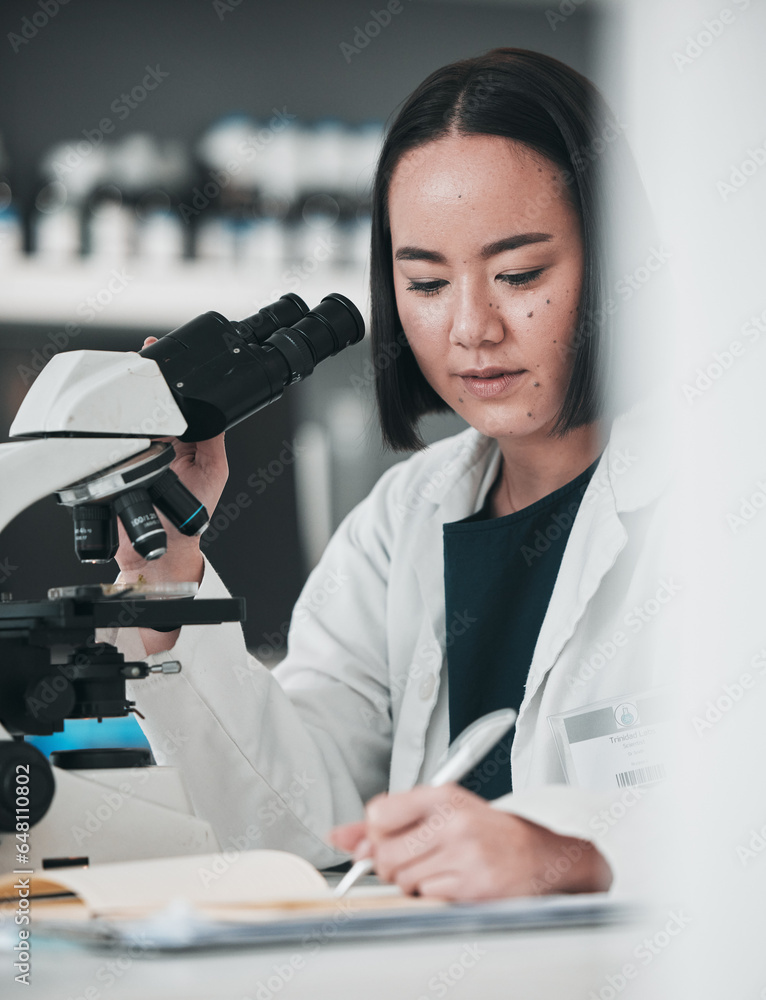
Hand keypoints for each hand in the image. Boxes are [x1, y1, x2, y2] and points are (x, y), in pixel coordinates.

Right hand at [115, 336, 228, 582]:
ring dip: (119, 401)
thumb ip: (214, 438)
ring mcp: (130, 453)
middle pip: (142, 403)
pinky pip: (102, 444)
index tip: (156, 349)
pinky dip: (100, 430)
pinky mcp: (110, 468)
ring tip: (124, 383)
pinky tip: (105, 417)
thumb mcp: (214, 470)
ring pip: (121, 419)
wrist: (163, 549)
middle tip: (138, 359)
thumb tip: (217, 410)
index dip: (164, 376)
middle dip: (138, 381)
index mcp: (180, 439)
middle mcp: (153, 442)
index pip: (171, 399)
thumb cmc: (189, 516)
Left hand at [329, 783, 611, 900]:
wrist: (535, 851)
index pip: (379, 813)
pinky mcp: (473, 885)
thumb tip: (340, 836)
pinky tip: (452, 880)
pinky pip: (428, 897)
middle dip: (392, 864)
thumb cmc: (483, 829)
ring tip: (438, 867)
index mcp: (441, 795)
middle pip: (385, 855)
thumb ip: (387, 820)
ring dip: (413, 881)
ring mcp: (464, 854)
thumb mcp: (438, 810)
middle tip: (414, 857)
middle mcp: (452, 821)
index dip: (375, 833)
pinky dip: (433, 894)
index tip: (388, 836)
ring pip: (404, 880)